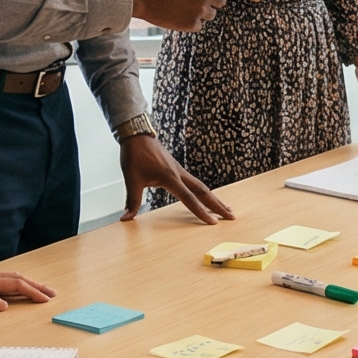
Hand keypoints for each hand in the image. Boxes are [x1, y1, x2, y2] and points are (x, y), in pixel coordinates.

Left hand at [0, 268, 54, 311]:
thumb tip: (4, 306)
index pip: (16, 286)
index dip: (32, 293)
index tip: (46, 300)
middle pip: (18, 279)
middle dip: (37, 286)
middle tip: (52, 293)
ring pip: (12, 277)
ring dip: (28, 283)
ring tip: (39, 288)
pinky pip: (4, 279)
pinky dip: (17, 282)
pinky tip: (16, 286)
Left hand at [118, 131, 233, 224]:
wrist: (137, 135)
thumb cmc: (135, 155)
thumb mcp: (132, 179)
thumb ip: (132, 200)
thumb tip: (125, 218)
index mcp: (170, 178)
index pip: (189, 198)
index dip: (201, 212)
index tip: (214, 222)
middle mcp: (179, 174)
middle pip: (204, 192)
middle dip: (218, 205)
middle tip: (232, 216)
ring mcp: (180, 171)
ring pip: (202, 186)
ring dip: (214, 198)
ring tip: (227, 208)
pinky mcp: (177, 169)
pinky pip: (195, 183)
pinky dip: (204, 192)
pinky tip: (207, 197)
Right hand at [130, 0, 261, 31]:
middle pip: (220, 3)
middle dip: (211, 2)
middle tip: (193, 0)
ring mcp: (200, 10)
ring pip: (209, 16)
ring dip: (199, 13)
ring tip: (179, 6)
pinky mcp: (192, 24)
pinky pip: (198, 26)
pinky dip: (189, 23)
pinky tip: (176, 15)